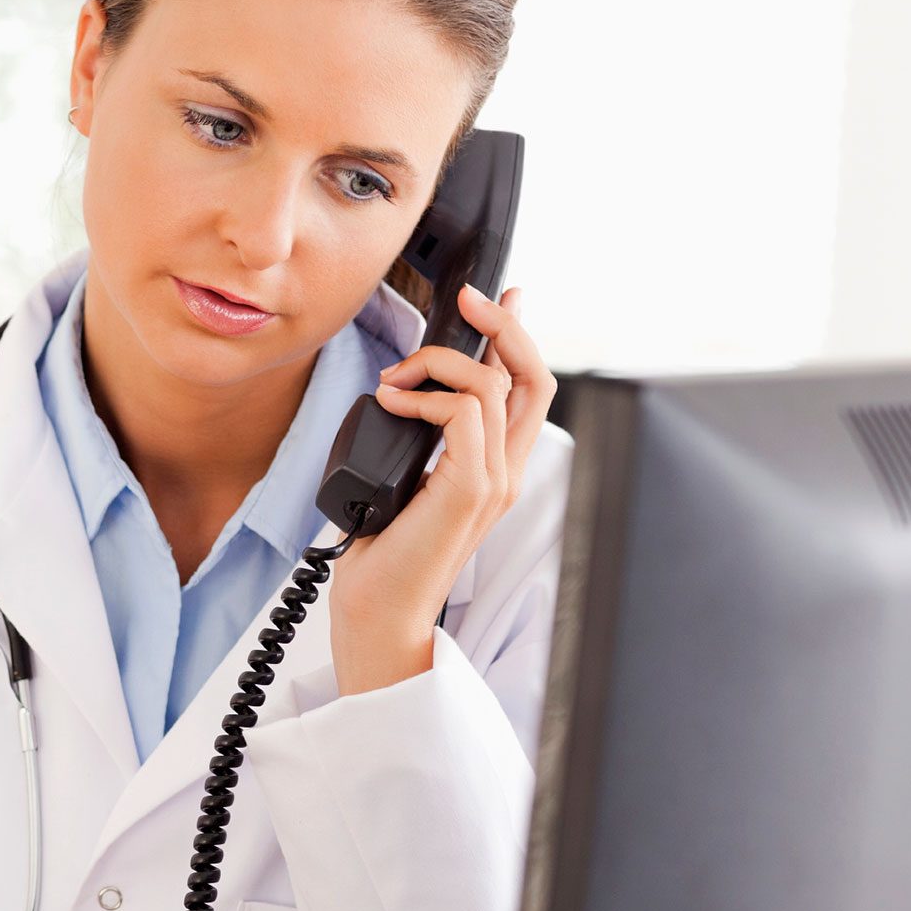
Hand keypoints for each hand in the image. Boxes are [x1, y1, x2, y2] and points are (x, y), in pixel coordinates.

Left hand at [326, 283, 555, 693]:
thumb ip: (417, 439)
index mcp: (493, 468)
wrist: (378, 611)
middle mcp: (504, 472)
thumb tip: (399, 391)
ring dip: (436, 364)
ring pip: (493, 386)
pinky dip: (424, 399)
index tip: (494, 301)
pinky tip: (391, 405)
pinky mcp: (470, 491)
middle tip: (466, 298)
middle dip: (501, 324)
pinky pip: (465, 414)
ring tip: (391, 382)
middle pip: (532, 376)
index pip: (526, 389)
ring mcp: (493, 483)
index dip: (516, 338)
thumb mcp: (400, 478)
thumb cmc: (380, 554)